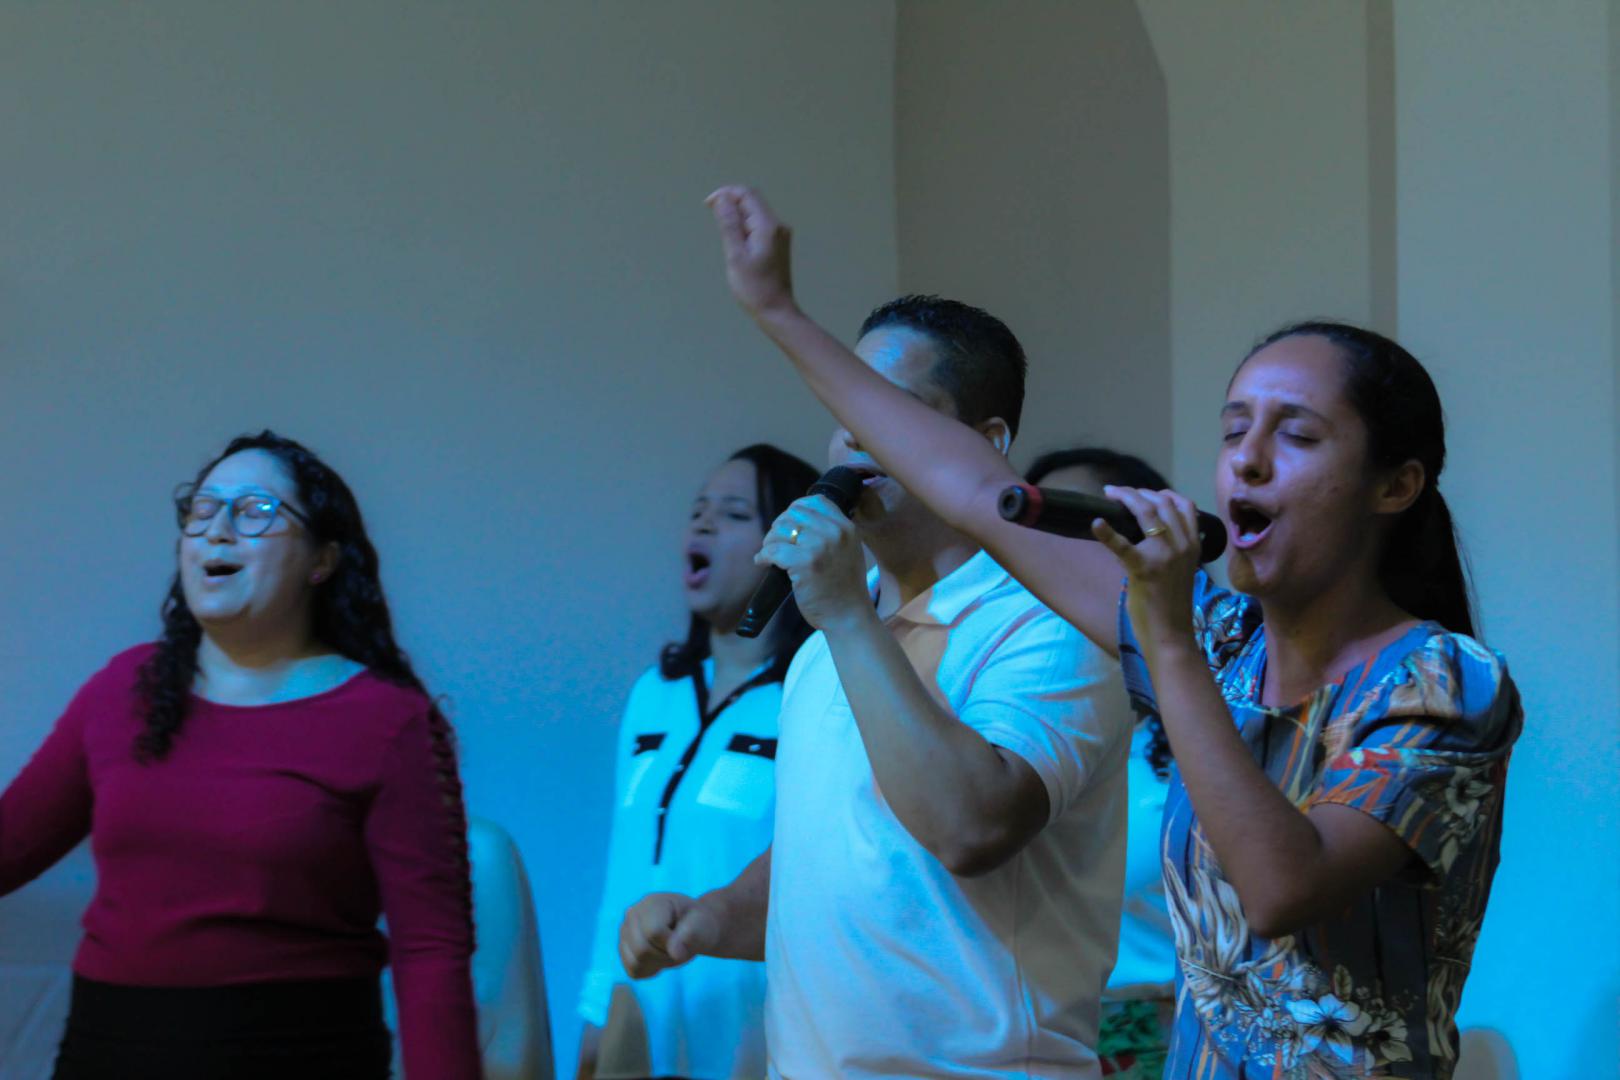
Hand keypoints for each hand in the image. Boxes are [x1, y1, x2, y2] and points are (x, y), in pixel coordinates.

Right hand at [618, 892, 720, 978]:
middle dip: (665, 956)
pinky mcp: (623, 948)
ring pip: (635, 962)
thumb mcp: (703, 925)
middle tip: (679, 949)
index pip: (653, 932)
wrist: (692, 929)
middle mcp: (632, 914)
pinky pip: (633, 971)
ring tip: (670, 952)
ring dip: (658, 965)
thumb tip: (675, 952)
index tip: (684, 940)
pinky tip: (660, 958)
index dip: (671, 944)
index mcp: (652, 902)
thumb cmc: (698, 924)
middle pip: (642, 950)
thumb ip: (691, 935)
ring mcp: (624, 931)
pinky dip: (650, 970)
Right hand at [706, 185, 796, 316]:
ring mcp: (780, 235)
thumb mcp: (735, 256)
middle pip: (753, 201)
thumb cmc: (753, 287)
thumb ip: (729, 225)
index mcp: (768, 225)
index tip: (708, 205)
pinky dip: (745, 225)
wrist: (776, 311)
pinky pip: (759, 225)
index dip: (726, 193)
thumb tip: (722, 199)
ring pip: (755, 212)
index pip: (747, 194)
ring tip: (724, 234)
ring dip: (737, 215)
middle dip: (731, 203)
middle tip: (713, 218)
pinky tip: (736, 241)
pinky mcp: (778, 244)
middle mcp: (778, 225)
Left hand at [755, 494, 871, 633]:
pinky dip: (763, 556)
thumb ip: (831, 533)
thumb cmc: (844, 588)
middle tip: (774, 543)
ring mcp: (819, 546)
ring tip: (769, 554)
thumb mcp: (848, 551)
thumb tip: (797, 521)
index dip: (795, 510)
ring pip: (780, 530)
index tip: (786, 524)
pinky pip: (773, 551)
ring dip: (769, 542)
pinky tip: (762, 562)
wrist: (848, 616)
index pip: (815, 501)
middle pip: (793, 514)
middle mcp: (834, 532)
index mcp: (846, 527)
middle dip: (779, 527)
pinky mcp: (804, 563)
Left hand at [1093, 486, 1201, 654]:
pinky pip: (1123, 545)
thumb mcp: (1179, 569)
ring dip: (1126, 498)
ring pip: (1147, 513)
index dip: (1163, 493)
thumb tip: (1145, 532)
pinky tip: (1096, 523)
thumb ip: (1170, 548)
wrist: (1171, 634)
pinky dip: (1107, 532)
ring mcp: (1165, 555)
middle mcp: (1183, 544)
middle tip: (1118, 492)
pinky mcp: (1144, 569)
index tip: (1144, 493)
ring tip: (1110, 494)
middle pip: (1163, 503)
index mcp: (1194, 544)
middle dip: (1138, 492)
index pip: (1184, 505)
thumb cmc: (1171, 604)